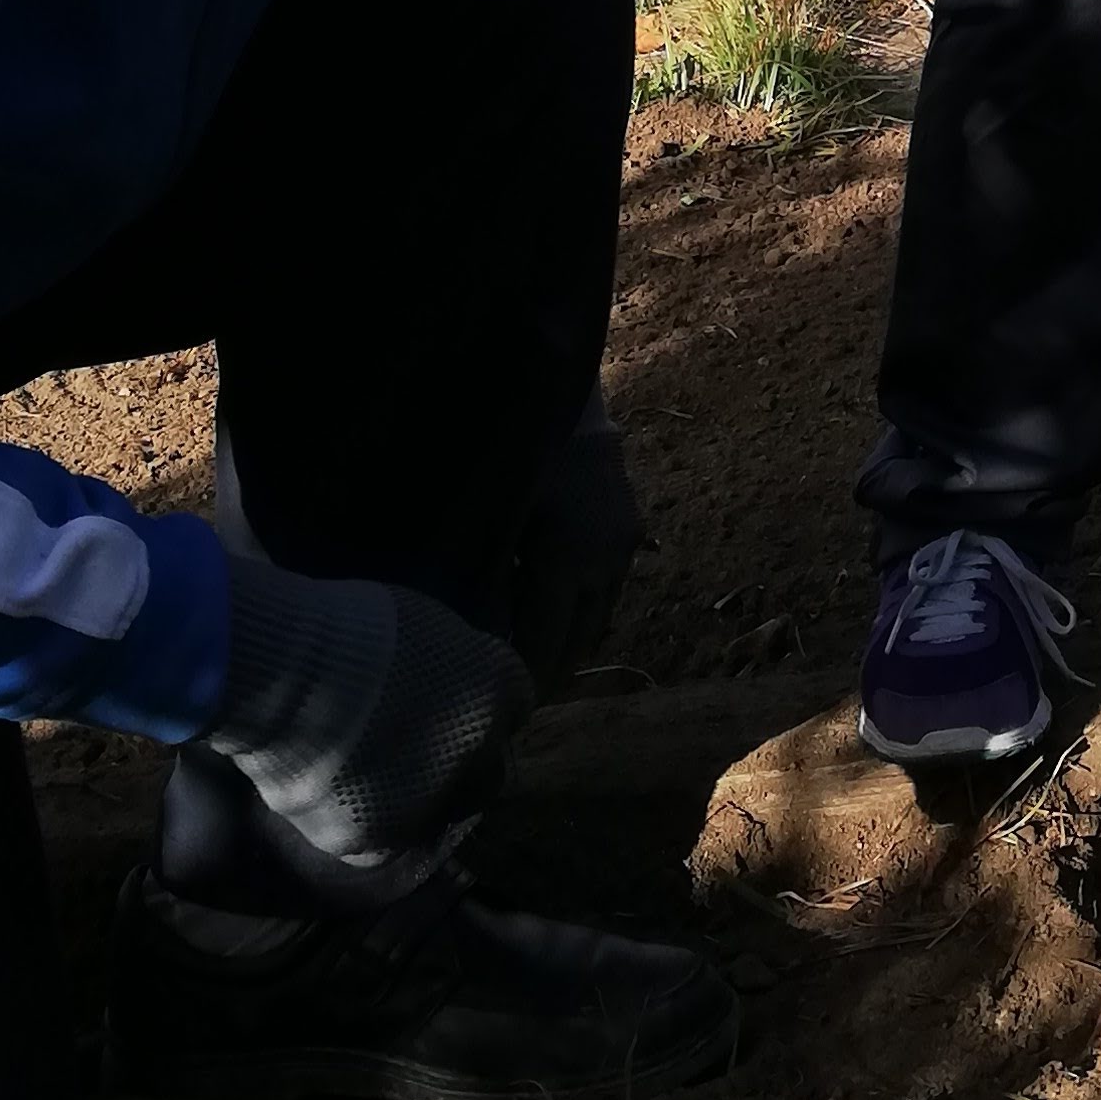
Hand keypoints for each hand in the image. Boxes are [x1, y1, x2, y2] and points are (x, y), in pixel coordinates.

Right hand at [208, 562, 533, 868]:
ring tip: (368, 775)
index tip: (450, 707)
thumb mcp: (426, 626)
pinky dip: (365, 825)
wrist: (283, 675)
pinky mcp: (377, 841)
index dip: (478, 710)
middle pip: (489, 773)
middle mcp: (479, 755)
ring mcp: (431, 804)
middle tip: (416, 751)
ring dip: (415, 799)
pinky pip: (381, 843)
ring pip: (437, 815)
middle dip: (462, 764)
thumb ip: (454, 664)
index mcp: (496, 691)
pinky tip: (340, 798)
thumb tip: (448, 686)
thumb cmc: (348, 629)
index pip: (514, 709)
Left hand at [504, 397, 641, 695]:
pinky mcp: (627, 532)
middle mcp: (604, 561)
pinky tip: (551, 624)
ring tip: (531, 672)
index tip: (499, 707)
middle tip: (514, 702)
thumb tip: (473, 647)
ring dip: (567, 649)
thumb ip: (482, 587)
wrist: (559, 392)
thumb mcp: (486, 522)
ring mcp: (622, 547)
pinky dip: (579, 618)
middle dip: (547, 676)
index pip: (544, 644)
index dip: (522, 681)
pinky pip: (604, 593)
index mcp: (568, 561)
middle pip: (577, 642)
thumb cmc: (509, 454)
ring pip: (595, 621)